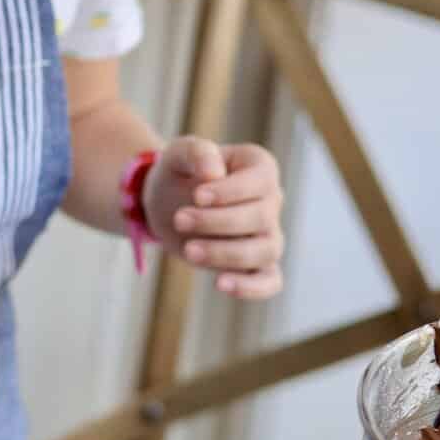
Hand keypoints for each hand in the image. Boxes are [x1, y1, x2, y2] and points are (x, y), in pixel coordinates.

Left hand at [143, 137, 283, 298]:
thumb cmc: (180, 172)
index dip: (229, 192)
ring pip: (265, 251)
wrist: (167, 202)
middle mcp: (271, 201)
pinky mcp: (256, 264)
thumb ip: (197, 153)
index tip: (197, 196)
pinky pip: (269, 281)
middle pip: (260, 217)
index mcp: (260, 167)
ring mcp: (268, 234)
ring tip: (189, 251)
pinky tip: (221, 284)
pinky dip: (251, 287)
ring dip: (226, 254)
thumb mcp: (179, 153)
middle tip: (179, 219)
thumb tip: (214, 173)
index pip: (259, 182)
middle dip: (217, 222)